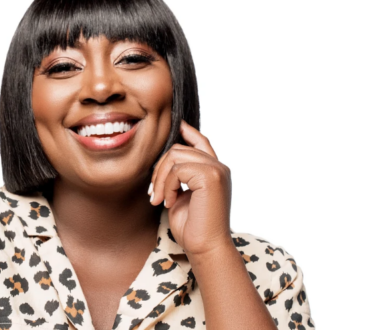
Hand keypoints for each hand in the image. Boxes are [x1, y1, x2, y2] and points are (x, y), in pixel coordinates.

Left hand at [149, 119, 232, 256]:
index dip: (187, 131)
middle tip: (153, 195)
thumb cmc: (193, 227)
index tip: (177, 125)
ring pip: (175, 156)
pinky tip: (169, 202)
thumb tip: (165, 162)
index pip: (201, 142)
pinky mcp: (211, 176)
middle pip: (179, 149)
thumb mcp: (181, 196)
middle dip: (159, 169)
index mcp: (214, 171)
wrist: (205, 247)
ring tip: (160, 200)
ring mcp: (217, 170)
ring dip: (161, 179)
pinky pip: (177, 170)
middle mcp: (219, 167)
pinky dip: (167, 186)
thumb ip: (179, 177)